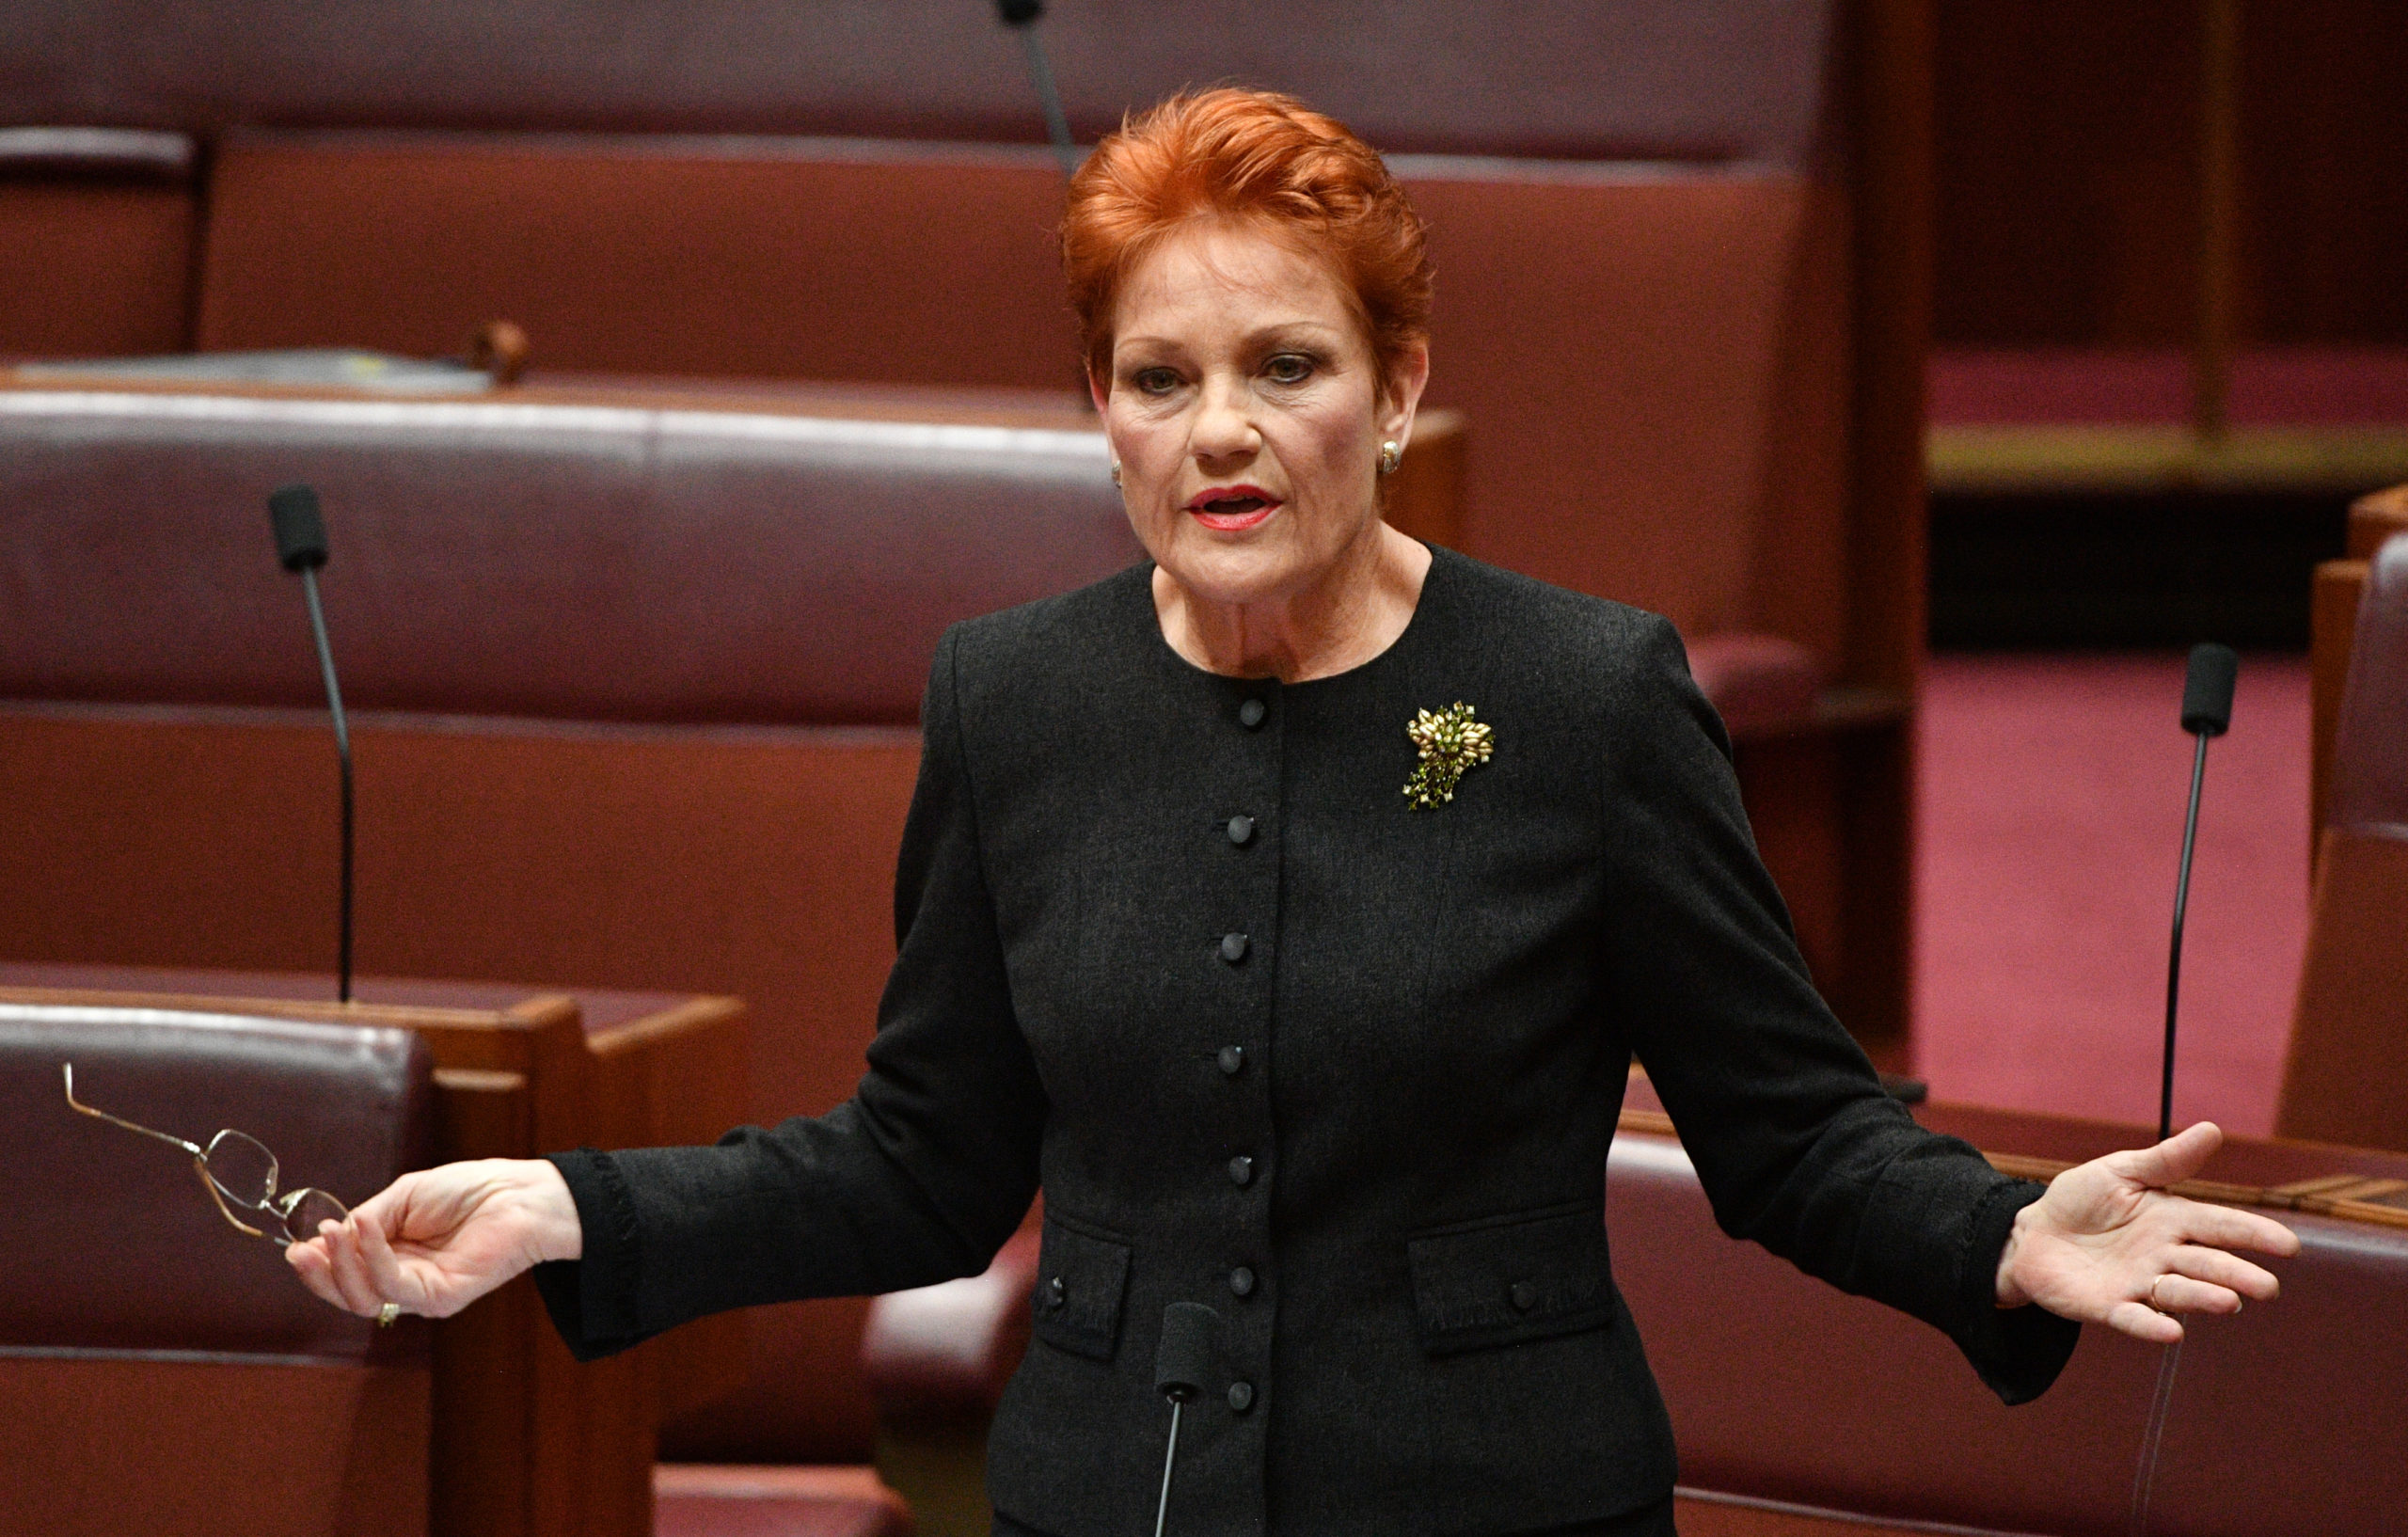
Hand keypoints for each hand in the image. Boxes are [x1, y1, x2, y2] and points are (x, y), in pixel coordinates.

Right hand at [286, 1158, 582, 1321]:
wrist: (516, 1193)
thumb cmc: (468, 1191)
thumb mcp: (402, 1198)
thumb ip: (366, 1220)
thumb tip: (326, 1237)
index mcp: (393, 1259)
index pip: (346, 1276)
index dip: (318, 1265)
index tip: (297, 1247)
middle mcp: (405, 1282)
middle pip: (348, 1295)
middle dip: (320, 1273)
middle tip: (302, 1249)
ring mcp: (422, 1294)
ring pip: (364, 1298)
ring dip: (340, 1265)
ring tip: (333, 1232)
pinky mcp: (440, 1298)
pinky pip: (393, 1285)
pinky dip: (373, 1257)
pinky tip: (366, 1230)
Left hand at [1995, 1121, 2301, 1342]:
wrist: (2032, 1233)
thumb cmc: (2082, 1200)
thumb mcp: (2121, 1171)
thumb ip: (2166, 1159)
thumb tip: (2213, 1129)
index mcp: (2172, 1220)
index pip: (2220, 1226)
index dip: (2253, 1234)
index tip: (2288, 1245)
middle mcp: (2164, 1256)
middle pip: (2207, 1265)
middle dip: (2237, 1275)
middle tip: (2267, 1287)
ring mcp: (2139, 1283)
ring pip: (2178, 1293)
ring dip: (2203, 1299)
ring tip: (2230, 1303)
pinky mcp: (2109, 1306)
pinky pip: (2134, 1318)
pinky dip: (2152, 1325)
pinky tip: (2171, 1332)